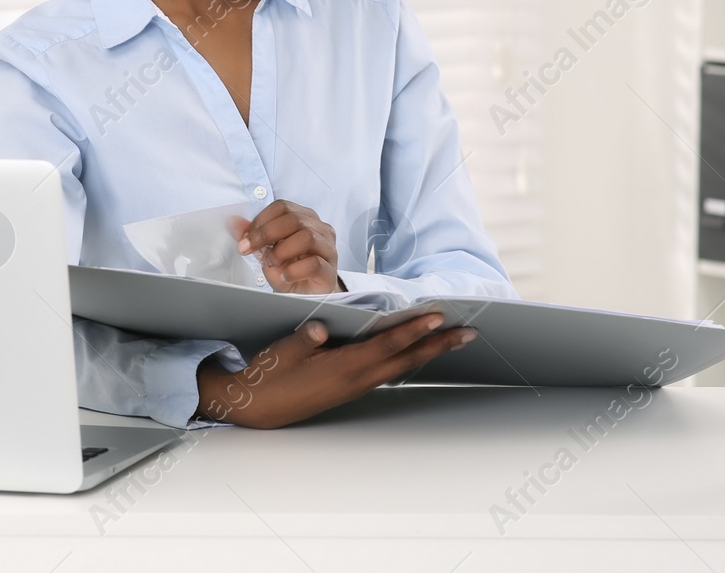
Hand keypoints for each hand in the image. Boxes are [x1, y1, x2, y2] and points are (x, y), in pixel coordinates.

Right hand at [196, 315, 477, 428]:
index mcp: (342, 367)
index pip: (387, 344)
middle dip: (437, 346)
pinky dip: (406, 358)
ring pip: (400, 367)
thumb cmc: (270, 375)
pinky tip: (413, 352)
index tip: (438, 316)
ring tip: (450, 340)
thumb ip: (305, 338)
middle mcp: (356, 379)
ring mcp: (356, 386)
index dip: (413, 330)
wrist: (257, 408)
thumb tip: (323, 327)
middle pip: (405, 359)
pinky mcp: (350, 388)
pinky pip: (387, 371)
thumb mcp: (283, 352)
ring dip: (426, 353)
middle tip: (468, 333)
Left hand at [234, 199, 339, 293]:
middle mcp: (320, 230)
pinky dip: (294, 270)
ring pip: (306, 237)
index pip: (282, 207)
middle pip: (293, 219)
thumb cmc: (290, 270)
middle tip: (249, 249)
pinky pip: (314, 263)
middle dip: (265, 234)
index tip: (245, 238)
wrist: (306, 296)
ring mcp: (328, 250)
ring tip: (271, 263)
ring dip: (281, 251)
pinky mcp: (330, 271)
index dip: (260, 220)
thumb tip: (233, 221)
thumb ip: (252, 235)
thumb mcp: (266, 251)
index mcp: (305, 218)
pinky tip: (285, 276)